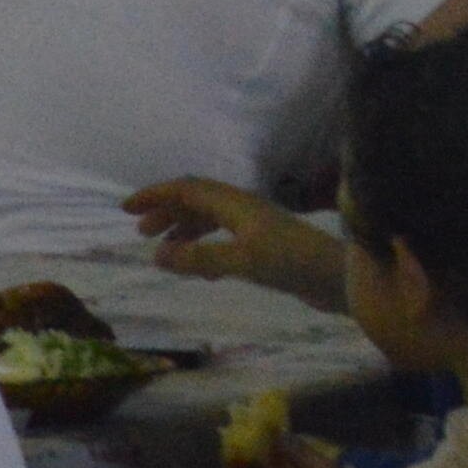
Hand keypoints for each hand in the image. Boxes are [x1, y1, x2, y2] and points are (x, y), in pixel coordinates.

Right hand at [127, 178, 347, 299]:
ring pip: (210, 220)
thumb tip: (156, 256)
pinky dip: (203, 247)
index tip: (126, 209)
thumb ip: (200, 258)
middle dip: (166, 212)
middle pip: (196, 201)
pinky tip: (200, 269)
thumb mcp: (243, 261)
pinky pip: (224, 239)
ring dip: (184, 230)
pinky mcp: (266, 247)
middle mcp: (243, 209)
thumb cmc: (293, 263)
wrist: (341, 278)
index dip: (155, 196)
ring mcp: (256, 227)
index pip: (187, 190)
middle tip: (140, 232)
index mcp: (235, 204)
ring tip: (163, 251)